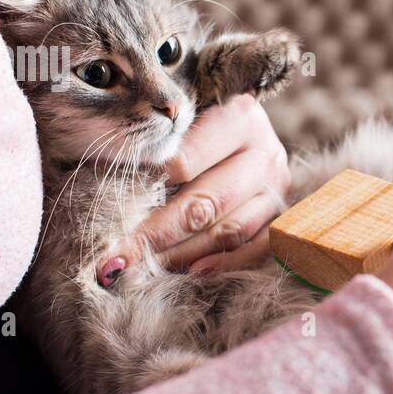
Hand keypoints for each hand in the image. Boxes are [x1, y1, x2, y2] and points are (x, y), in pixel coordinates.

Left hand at [97, 95, 289, 282]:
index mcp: (241, 119)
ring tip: (146, 269)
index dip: (146, 188)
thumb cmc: (200, 128)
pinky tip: (194, 274)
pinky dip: (226, 263)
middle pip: (206, 201)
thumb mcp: (183, 122)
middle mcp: (266, 154)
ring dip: (184, 254)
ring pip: (229, 230)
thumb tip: (114, 191)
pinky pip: (257, 248)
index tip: (111, 211)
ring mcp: (277, 189)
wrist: (245, 135)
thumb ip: (158, 147)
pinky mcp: (281, 218)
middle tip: (118, 256)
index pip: (186, 161)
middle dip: (156, 233)